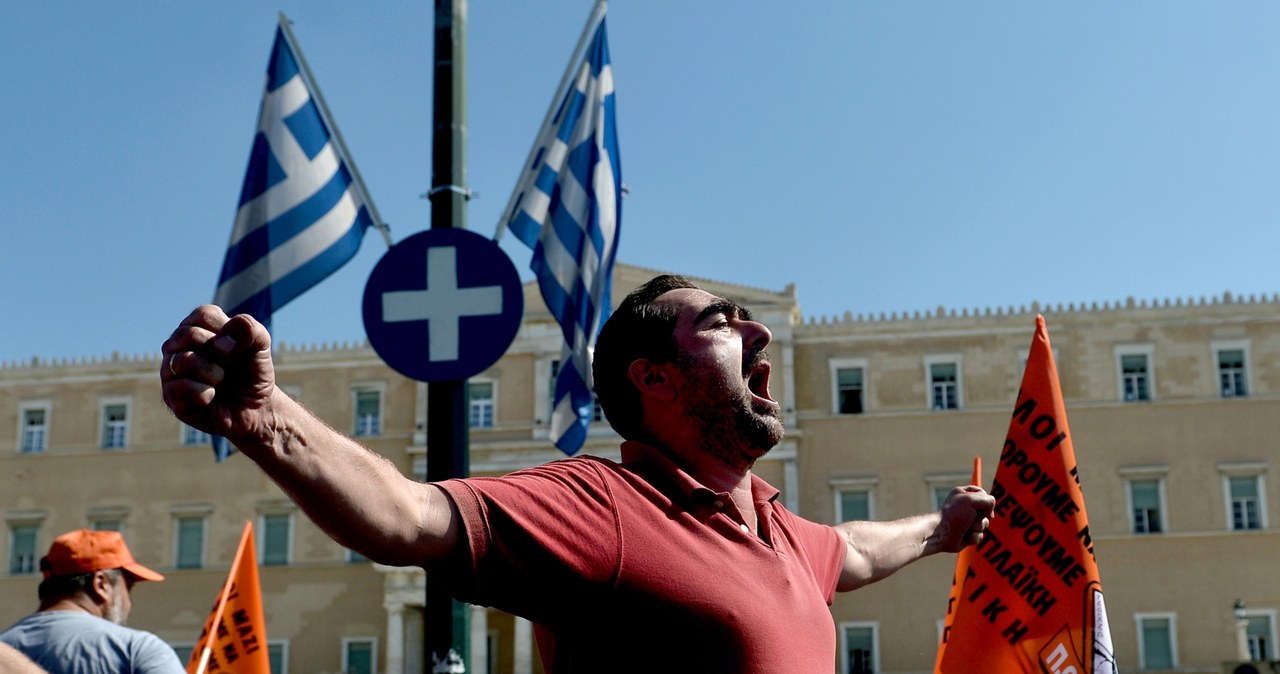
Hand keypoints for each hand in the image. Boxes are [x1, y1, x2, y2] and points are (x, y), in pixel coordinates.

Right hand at [160, 305, 275, 445]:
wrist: (256, 408)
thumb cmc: (253, 372)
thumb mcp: (260, 345)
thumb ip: (249, 328)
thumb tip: (222, 341)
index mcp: (197, 327)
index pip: (203, 315)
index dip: (227, 331)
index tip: (237, 346)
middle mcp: (178, 347)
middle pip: (187, 334)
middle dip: (219, 352)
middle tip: (230, 365)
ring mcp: (170, 371)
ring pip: (182, 360)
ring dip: (214, 373)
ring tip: (221, 381)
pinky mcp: (170, 397)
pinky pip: (181, 388)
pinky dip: (205, 393)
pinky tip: (211, 397)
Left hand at [932, 485, 994, 551]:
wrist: (941, 534)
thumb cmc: (954, 514)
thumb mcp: (971, 500)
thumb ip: (987, 500)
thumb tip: (990, 512)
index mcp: (963, 494)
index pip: (983, 494)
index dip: (986, 500)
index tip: (984, 505)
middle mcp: (965, 507)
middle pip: (986, 510)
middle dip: (982, 516)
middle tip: (972, 518)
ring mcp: (966, 521)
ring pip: (984, 524)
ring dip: (978, 527)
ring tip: (968, 528)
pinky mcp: (967, 534)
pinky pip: (980, 536)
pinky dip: (974, 537)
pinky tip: (966, 537)